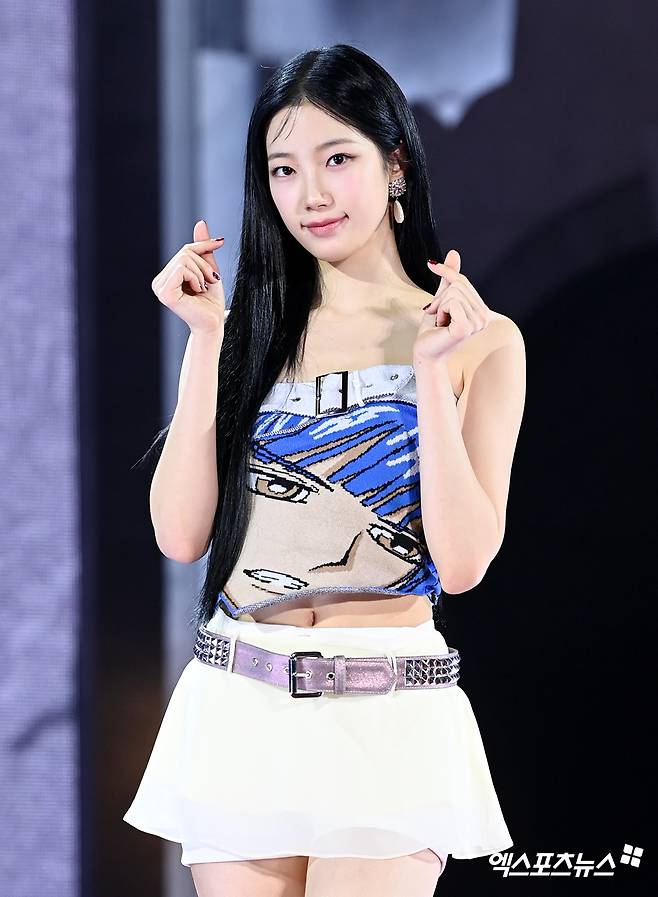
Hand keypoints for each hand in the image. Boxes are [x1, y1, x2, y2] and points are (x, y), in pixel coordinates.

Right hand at [151, 219, 226, 333]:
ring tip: (203, 288)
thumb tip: (200, 222)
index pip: (185, 250)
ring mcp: (159, 287)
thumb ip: (202, 248)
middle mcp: (159, 281)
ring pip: (184, 259)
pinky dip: (195, 277)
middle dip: (203, 264)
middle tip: (211, 280)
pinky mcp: (165, 293)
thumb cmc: (211, 301)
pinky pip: (181, 269)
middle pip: (184, 253)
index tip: (220, 242)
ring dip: (201, 272)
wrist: (214, 323)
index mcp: (167, 277)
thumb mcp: (209, 269)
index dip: (203, 245)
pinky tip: (197, 291)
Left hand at [413, 249, 492, 361]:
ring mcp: (477, 323)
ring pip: (454, 293)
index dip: (447, 271)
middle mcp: (484, 317)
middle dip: (441, 298)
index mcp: (481, 311)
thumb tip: (454, 252)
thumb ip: (449, 279)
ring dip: (440, 306)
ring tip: (440, 322)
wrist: (425, 352)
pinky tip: (442, 326)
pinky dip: (441, 311)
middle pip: (458, 285)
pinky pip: (452, 302)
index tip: (430, 264)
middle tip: (436, 314)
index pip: (463, 281)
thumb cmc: (432, 330)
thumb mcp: (442, 299)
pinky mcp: (466, 327)